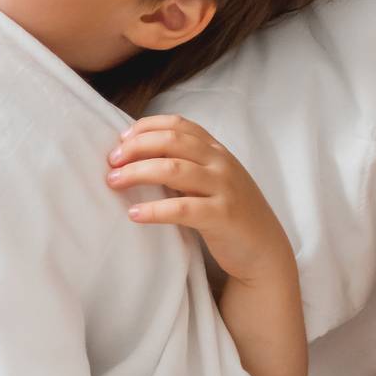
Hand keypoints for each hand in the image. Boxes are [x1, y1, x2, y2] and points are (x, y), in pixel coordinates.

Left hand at [104, 114, 294, 286]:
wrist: (264, 250)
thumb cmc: (227, 212)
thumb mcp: (209, 180)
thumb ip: (183, 164)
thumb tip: (133, 155)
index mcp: (216, 150)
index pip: (178, 124)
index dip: (146, 127)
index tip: (121, 140)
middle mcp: (221, 163)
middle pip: (171, 141)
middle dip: (135, 147)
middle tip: (111, 161)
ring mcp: (224, 188)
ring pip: (173, 169)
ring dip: (137, 173)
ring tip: (113, 182)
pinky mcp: (223, 216)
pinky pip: (182, 208)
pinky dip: (154, 210)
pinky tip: (134, 213)